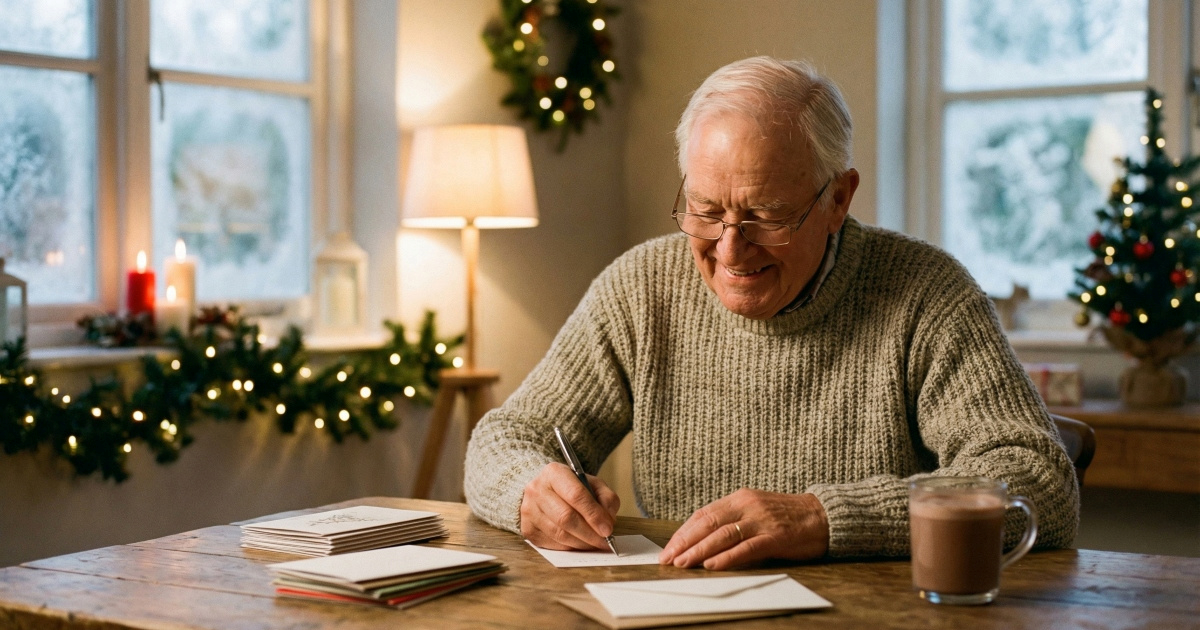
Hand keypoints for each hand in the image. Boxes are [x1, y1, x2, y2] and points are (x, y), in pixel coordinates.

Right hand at [520, 462, 619, 550]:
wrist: (544, 492)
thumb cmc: (572, 488)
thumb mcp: (592, 484)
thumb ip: (606, 498)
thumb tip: (608, 522)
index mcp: (554, 473)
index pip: (576, 495)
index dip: (594, 514)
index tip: (608, 529)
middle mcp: (537, 490)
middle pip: (566, 517)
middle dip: (589, 533)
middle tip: (604, 541)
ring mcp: (529, 510)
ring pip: (559, 534)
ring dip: (581, 543)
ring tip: (595, 544)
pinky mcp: (527, 528)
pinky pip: (552, 544)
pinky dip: (570, 547)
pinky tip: (580, 543)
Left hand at [659, 489, 828, 569]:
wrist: (823, 515)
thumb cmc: (787, 516)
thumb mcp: (755, 511)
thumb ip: (732, 521)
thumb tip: (702, 541)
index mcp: (740, 498)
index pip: (704, 515)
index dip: (684, 532)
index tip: (669, 548)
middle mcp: (748, 506)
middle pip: (708, 524)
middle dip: (685, 542)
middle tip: (668, 559)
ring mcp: (762, 520)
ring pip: (723, 536)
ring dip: (700, 551)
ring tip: (683, 563)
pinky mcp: (776, 536)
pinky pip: (747, 547)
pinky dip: (728, 557)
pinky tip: (713, 565)